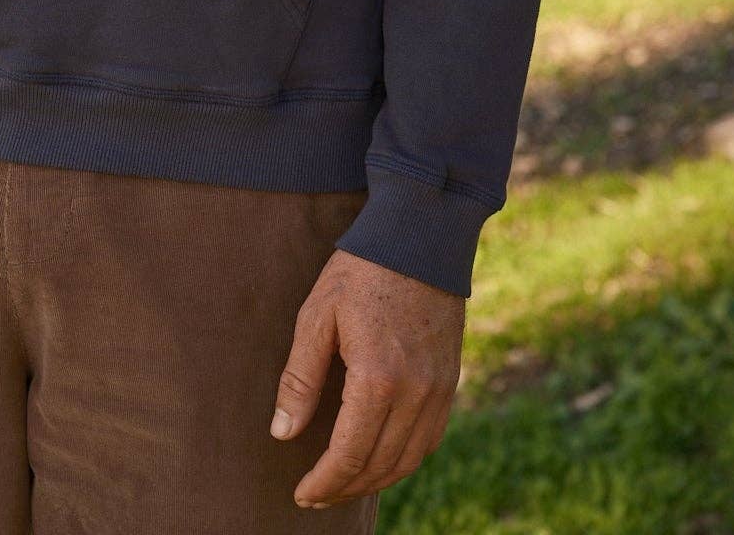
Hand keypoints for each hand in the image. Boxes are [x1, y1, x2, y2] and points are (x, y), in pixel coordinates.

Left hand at [269, 248, 465, 508]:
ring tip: (344, 484)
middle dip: (345, 488)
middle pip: (379, 465)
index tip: (302, 494)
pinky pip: (429, 439)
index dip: (325, 482)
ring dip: (375, 480)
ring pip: (408, 460)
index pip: (349, 454)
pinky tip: (381, 459)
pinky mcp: (450, 381)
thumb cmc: (362, 271)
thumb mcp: (317, 315)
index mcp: (378, 379)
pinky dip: (404, 460)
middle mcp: (415, 393)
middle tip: (316, 495)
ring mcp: (439, 390)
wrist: (420, 236)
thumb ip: (300, 378)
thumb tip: (283, 433)